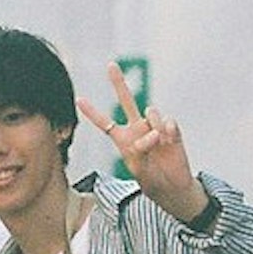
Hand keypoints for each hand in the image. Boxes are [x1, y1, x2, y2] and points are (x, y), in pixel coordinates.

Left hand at [79, 66, 209, 225]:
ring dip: (152, 127)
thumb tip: (150, 134)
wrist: (173, 188)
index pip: (105, 123)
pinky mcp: (171, 130)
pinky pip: (168, 120)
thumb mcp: (139, 170)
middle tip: (110, 65)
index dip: (92, 112)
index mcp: (123, 139)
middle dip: (119, 83)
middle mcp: (137, 128)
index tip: (79, 99)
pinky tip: (168, 140)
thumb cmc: (152, 180)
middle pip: (126, 100)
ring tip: (155, 144)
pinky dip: (167, 130)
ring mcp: (155, 127)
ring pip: (150, 111)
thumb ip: (140, 151)